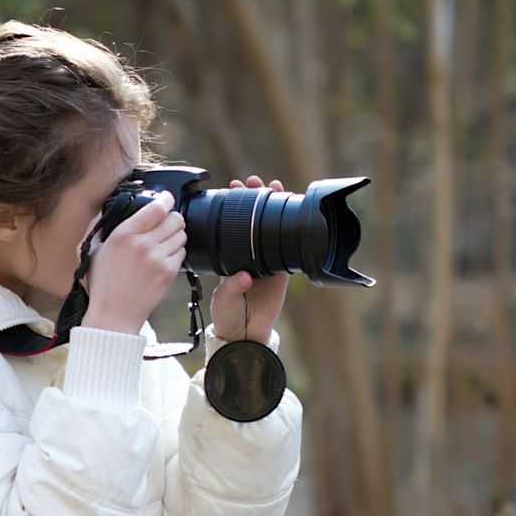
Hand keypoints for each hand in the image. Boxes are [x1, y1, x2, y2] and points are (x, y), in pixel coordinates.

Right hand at [81, 191, 186, 335]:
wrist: (113, 315)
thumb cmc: (101, 285)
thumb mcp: (91, 250)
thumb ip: (98, 225)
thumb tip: (107, 206)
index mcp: (124, 234)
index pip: (157, 207)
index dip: (166, 200)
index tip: (167, 199)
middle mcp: (143, 244)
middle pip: (175, 219)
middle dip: (173, 218)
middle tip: (167, 223)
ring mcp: (157, 259)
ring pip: (182, 235)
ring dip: (176, 235)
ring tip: (165, 242)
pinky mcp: (167, 273)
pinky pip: (182, 253)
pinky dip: (177, 252)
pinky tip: (165, 257)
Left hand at [209, 176, 290, 343]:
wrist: (244, 334)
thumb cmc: (227, 315)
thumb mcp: (223, 299)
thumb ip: (231, 287)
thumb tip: (244, 277)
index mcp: (229, 256)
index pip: (231, 225)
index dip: (233, 206)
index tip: (233, 187)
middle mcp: (247, 255)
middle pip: (252, 220)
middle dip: (254, 198)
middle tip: (254, 181)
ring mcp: (266, 261)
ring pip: (271, 228)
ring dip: (274, 207)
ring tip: (275, 185)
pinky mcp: (282, 272)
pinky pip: (287, 249)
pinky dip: (291, 233)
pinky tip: (292, 215)